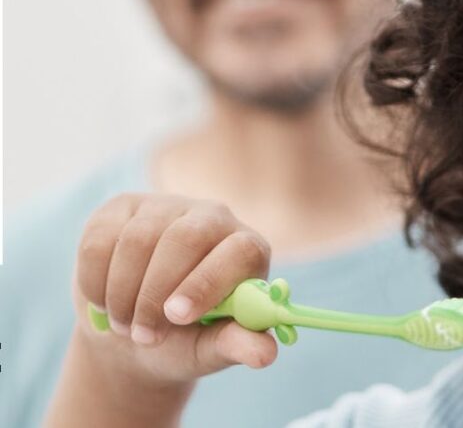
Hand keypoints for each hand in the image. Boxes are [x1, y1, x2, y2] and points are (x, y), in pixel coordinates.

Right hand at [72, 193, 276, 385]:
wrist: (132, 332)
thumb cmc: (184, 339)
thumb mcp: (211, 348)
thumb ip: (237, 345)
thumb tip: (265, 355)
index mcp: (248, 249)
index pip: (240, 249)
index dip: (208, 282)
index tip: (177, 317)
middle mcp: (213, 218)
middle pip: (186, 238)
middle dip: (156, 293)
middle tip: (144, 335)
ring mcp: (166, 207)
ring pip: (137, 240)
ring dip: (123, 294)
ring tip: (127, 327)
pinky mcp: (121, 209)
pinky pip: (100, 240)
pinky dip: (95, 282)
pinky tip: (105, 303)